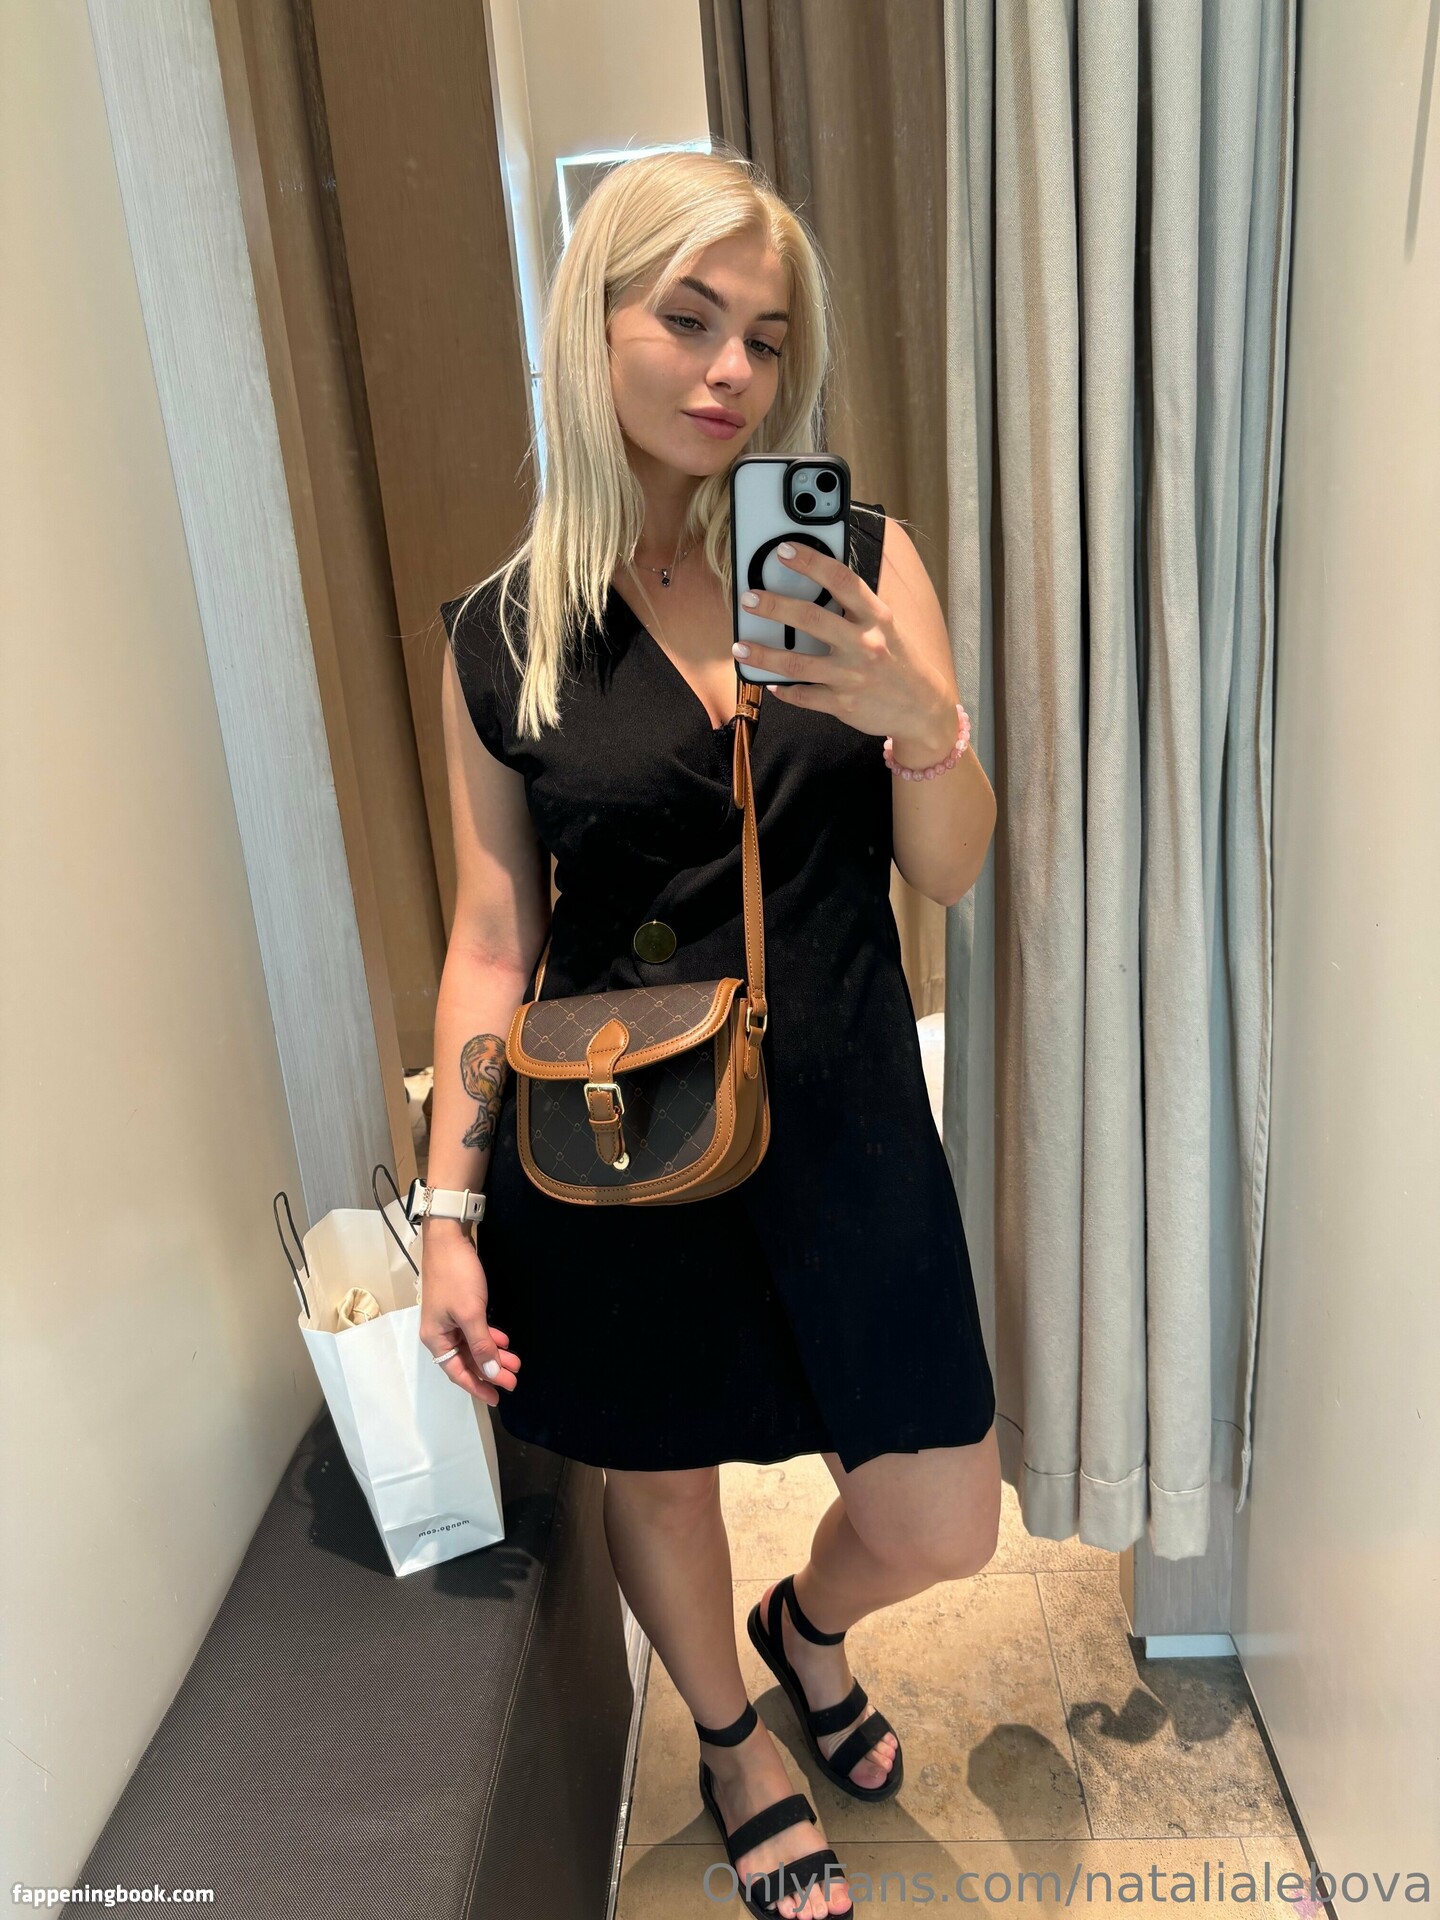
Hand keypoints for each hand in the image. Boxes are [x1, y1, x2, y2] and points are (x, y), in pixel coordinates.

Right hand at [419, 1231, 520, 1407]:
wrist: (448, 1240)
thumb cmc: (456, 1277)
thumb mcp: (471, 1313)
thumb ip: (481, 1345)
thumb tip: (490, 1374)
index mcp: (435, 1338)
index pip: (457, 1372)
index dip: (477, 1386)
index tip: (497, 1398)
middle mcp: (440, 1333)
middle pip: (467, 1360)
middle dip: (490, 1371)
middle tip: (515, 1380)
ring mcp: (449, 1320)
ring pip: (473, 1346)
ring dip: (493, 1354)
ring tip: (516, 1362)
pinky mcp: (460, 1307)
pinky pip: (475, 1330)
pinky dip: (489, 1337)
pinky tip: (505, 1341)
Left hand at [734, 541, 958, 763]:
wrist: (923, 709)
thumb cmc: (899, 661)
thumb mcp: (886, 627)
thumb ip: (856, 608)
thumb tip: (815, 584)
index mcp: (877, 618)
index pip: (842, 581)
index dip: (811, 562)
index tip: (784, 551)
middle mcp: (864, 645)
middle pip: (811, 619)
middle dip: (775, 607)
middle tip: (749, 598)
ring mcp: (851, 677)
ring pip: (797, 664)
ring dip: (764, 655)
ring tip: (740, 647)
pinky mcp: (843, 704)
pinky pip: (804, 696)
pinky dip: (784, 691)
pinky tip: (769, 682)